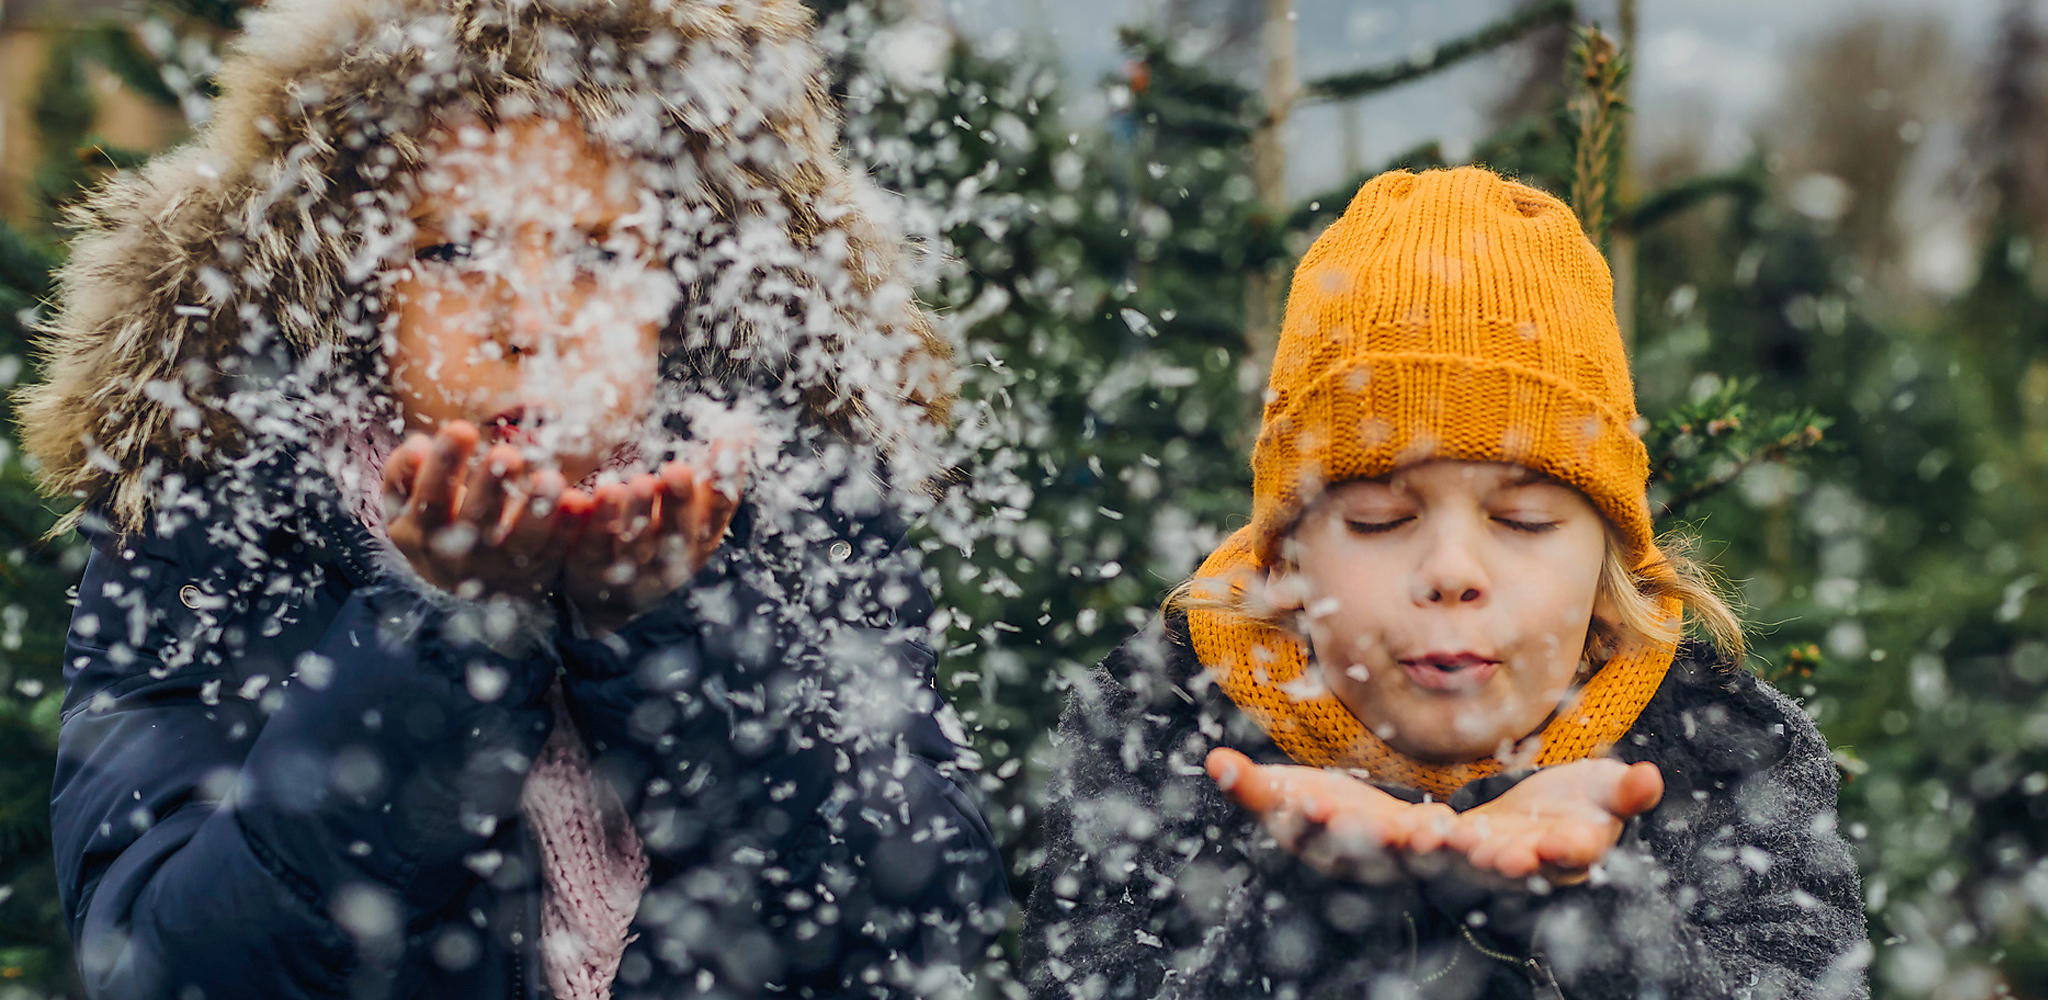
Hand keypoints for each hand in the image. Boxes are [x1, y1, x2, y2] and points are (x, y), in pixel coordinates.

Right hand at [382, 422, 572, 599]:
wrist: (463, 580)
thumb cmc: (436, 521)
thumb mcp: (407, 505)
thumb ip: (404, 474)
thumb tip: (418, 445)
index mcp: (421, 534)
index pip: (430, 499)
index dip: (444, 466)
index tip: (462, 427)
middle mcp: (459, 558)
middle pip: (476, 521)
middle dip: (492, 486)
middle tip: (507, 452)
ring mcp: (500, 570)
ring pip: (521, 541)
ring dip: (537, 510)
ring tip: (550, 477)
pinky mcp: (536, 574)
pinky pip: (556, 551)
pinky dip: (568, 528)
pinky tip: (579, 500)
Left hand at [559, 458, 741, 635]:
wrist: (610, 598)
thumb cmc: (660, 538)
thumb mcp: (693, 513)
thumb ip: (714, 475)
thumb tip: (746, 429)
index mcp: (700, 539)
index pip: (720, 509)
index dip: (726, 478)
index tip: (726, 444)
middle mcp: (670, 559)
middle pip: (678, 532)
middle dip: (679, 502)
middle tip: (676, 470)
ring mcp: (628, 569)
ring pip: (633, 544)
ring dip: (636, 514)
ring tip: (633, 485)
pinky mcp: (587, 569)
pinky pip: (586, 547)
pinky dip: (584, 524)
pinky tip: (577, 498)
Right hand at [1206, 747, 1458, 881]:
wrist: (1356, 823)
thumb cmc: (1310, 805)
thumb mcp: (1277, 792)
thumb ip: (1246, 784)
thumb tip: (1213, 761)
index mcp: (1311, 843)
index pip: (1306, 834)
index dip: (1306, 821)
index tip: (1307, 800)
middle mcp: (1351, 856)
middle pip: (1357, 848)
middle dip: (1364, 837)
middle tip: (1373, 822)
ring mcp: (1392, 854)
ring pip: (1405, 854)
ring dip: (1417, 846)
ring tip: (1429, 832)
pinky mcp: (1425, 843)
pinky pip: (1439, 846)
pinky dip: (1446, 840)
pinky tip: (1451, 823)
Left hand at [1444, 758, 1663, 884]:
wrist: (1553, 804)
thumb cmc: (1590, 799)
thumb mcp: (1610, 789)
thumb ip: (1628, 791)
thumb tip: (1651, 776)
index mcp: (1579, 846)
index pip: (1576, 851)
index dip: (1566, 849)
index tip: (1556, 843)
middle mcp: (1539, 859)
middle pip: (1526, 863)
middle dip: (1512, 858)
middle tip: (1499, 855)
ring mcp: (1503, 852)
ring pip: (1485, 857)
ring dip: (1469, 852)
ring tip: (1456, 841)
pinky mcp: (1472, 840)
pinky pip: (1453, 842)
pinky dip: (1439, 838)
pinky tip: (1425, 831)